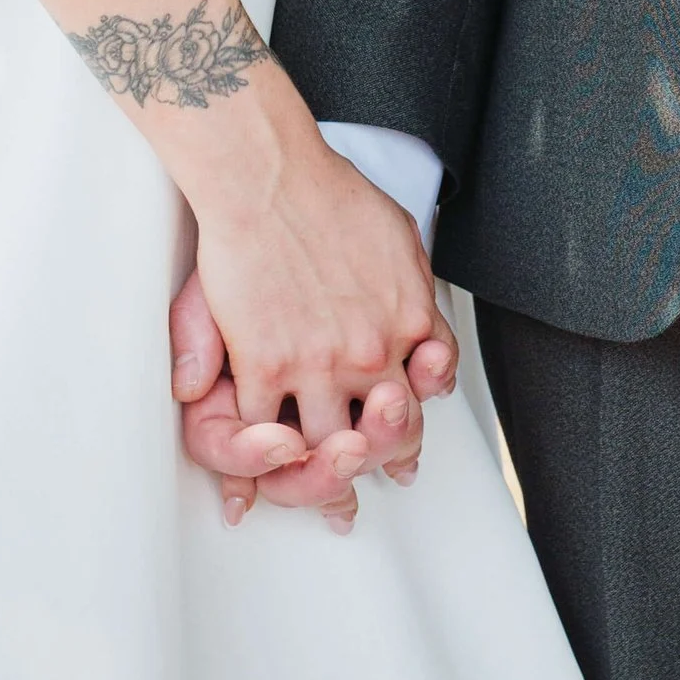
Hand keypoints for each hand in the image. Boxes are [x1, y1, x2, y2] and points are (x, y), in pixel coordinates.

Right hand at [169, 126, 457, 528]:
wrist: (272, 177)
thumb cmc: (333, 196)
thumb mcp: (403, 241)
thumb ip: (413, 293)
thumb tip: (426, 343)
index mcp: (410, 323)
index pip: (423, 396)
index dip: (409, 432)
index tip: (401, 459)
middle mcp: (372, 354)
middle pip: (384, 433)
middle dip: (375, 466)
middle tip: (361, 496)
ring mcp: (319, 364)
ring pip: (330, 442)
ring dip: (324, 475)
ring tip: (320, 501)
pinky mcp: (266, 364)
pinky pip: (264, 431)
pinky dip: (256, 466)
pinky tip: (253, 487)